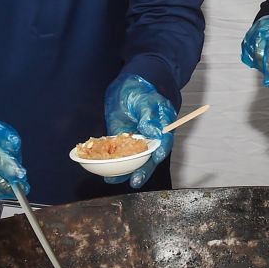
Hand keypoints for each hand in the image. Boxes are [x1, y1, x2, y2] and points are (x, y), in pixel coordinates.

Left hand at [104, 74, 176, 188]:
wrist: (125, 87)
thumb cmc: (141, 91)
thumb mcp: (146, 100)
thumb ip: (150, 115)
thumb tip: (152, 131)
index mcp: (162, 127)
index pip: (164, 141)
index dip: (161, 151)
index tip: (157, 157)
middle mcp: (150, 138)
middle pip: (149, 157)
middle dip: (142, 170)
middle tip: (135, 180)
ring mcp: (135, 142)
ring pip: (133, 160)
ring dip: (124, 172)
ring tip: (113, 180)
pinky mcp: (121, 142)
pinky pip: (118, 155)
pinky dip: (112, 165)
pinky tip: (104, 173)